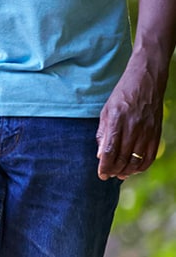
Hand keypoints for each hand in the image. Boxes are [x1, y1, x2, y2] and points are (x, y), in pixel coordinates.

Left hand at [96, 63, 164, 179]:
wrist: (146, 81)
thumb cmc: (122, 95)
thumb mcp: (106, 111)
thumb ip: (103, 134)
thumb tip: (101, 155)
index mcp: (117, 121)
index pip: (110, 151)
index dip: (105, 166)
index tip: (101, 175)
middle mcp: (133, 127)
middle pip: (123, 158)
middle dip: (114, 171)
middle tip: (109, 175)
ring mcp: (147, 130)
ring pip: (137, 159)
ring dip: (127, 171)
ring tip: (120, 174)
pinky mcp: (156, 132)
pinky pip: (150, 155)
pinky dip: (142, 165)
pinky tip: (135, 169)